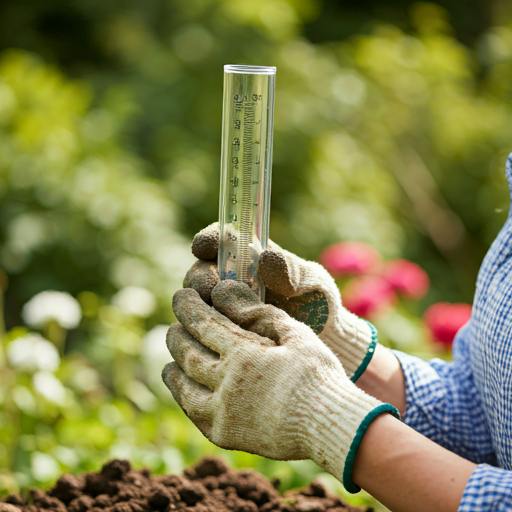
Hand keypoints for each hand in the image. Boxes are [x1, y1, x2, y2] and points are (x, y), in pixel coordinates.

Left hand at [162, 280, 397, 491]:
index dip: (188, 308)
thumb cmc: (317, 374)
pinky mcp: (226, 435)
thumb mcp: (296, 333)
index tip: (180, 296)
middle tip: (172, 328)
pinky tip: (185, 396)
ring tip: (168, 363)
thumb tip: (228, 293)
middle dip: (176, 337)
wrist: (329, 424)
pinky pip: (195, 416)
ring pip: (184, 388)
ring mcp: (223, 411)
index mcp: (242, 352)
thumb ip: (261, 314)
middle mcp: (225, 381)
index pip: (203, 323)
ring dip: (173, 371)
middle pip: (188, 354)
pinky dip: (185, 401)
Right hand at [184, 222, 375, 379]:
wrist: (323, 340)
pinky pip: (202, 326)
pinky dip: (203, 328)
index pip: (220, 240)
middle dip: (200, 277)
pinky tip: (216, 335)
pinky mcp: (222, 330)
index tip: (203, 246)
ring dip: (199, 304)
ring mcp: (223, 305)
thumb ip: (292, 269)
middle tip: (210, 289)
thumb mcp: (311, 281)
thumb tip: (266, 259)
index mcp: (249, 255)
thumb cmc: (317, 301)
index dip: (208, 239)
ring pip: (196, 300)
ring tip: (216, 314)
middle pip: (200, 270)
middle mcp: (230, 277)